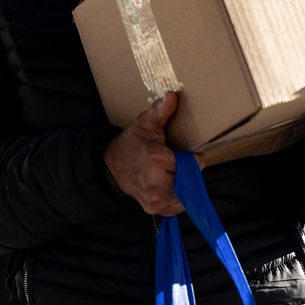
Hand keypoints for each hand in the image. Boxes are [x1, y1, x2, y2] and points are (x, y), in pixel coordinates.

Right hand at [104, 91, 185, 216]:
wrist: (109, 168)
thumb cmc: (130, 145)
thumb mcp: (144, 125)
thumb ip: (160, 111)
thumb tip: (172, 95)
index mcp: (157, 160)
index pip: (195, 163)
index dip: (192, 157)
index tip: (182, 152)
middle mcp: (157, 184)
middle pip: (192, 178)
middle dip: (188, 170)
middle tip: (174, 163)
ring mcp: (156, 199)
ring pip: (187, 191)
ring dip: (184, 183)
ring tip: (169, 173)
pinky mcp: (156, 209)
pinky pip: (179, 204)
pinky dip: (178, 195)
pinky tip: (168, 184)